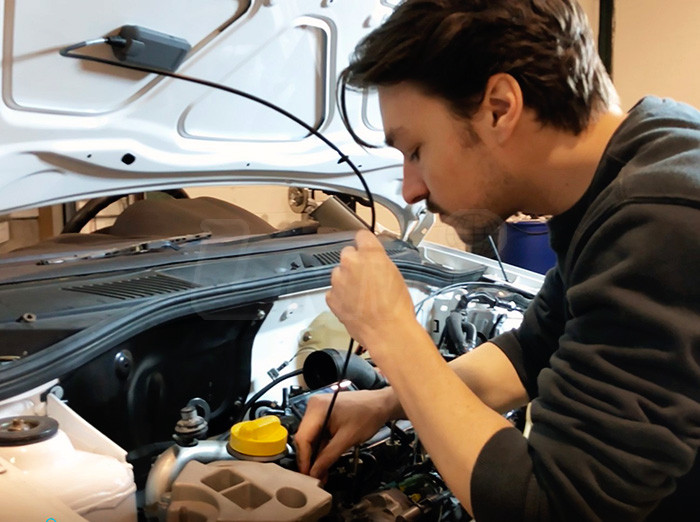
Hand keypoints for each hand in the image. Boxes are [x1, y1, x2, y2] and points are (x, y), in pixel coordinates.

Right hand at [294, 388, 393, 478]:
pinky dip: (322, 448)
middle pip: (305, 438)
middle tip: (315, 477)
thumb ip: (328, 456)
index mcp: (317, 408)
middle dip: (310, 459)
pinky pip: (318, 434)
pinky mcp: (324, 415)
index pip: (302, 438)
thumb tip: (315, 472)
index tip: (307, 475)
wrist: (380, 404)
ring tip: (321, 472)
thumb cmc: (368, 414)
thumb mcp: (347, 439)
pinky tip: (325, 461)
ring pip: (311, 438)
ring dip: (316, 455)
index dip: (304, 459)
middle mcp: (314, 407)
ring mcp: (319, 410)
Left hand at [326, 230, 415, 359]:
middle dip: (355, 263)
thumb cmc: (396, 307)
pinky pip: (334, 291)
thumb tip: (373, 261)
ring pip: (339, 273)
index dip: (365, 243)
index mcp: (370, 254)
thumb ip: (379, 262)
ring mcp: (338, 280)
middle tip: (367, 277)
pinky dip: (342, 296)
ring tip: (363, 296)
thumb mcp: (395, 275)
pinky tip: (355, 305)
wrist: (387, 331)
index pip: (362, 235)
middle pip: (348, 254)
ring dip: (347, 280)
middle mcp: (351, 263)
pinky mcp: (331, 297)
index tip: (365, 247)